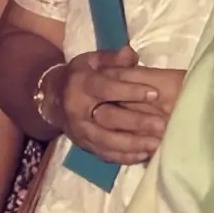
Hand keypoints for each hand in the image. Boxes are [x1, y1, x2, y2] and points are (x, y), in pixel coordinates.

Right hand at [58, 48, 180, 165]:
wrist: (52, 99)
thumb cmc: (80, 76)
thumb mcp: (92, 60)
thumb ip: (113, 59)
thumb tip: (131, 55)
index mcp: (81, 84)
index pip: (107, 88)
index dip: (130, 91)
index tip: (155, 93)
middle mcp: (78, 110)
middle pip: (108, 119)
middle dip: (136, 122)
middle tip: (162, 124)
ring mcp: (80, 131)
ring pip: (107, 142)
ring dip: (133, 145)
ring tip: (157, 144)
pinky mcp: (84, 146)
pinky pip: (105, 155)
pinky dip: (125, 157)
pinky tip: (145, 155)